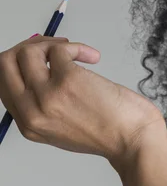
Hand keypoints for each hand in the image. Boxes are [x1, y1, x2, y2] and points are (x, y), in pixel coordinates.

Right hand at [0, 35, 166, 162]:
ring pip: (27, 52)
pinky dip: (76, 47)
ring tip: (76, 52)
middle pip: (4, 63)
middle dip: (30, 47)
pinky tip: (93, 57)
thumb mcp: (66, 128)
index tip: (43, 58)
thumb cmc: (112, 133)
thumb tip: (44, 70)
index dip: (21, 63)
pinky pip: (59, 50)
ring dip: (52, 44)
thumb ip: (47, 107)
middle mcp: (31, 111)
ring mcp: (47, 95)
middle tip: (55, 48)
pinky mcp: (68, 80)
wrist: (135, 141)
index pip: (3, 82)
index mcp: (28, 124)